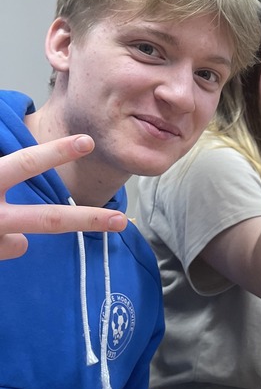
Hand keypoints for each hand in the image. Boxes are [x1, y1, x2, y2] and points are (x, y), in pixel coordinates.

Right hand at [0, 135, 126, 259]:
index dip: (58, 153)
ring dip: (28, 237)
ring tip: (25, 227)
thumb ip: (3, 170)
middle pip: (48, 221)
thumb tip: (21, 171)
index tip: (89, 143)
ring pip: (23, 243)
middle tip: (120, 220)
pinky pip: (12, 246)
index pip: (27, 163)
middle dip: (87, 221)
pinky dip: (8, 240)